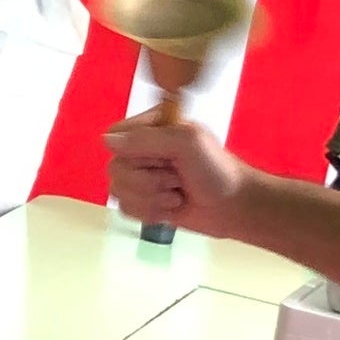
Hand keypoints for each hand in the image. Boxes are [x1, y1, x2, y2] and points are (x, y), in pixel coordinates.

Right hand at [103, 109, 257, 239]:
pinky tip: (171, 208)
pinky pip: (126, 209)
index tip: (161, 157)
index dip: (133, 153)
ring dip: (151, 199)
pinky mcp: (143, 201)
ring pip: (118, 191)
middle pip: (114, 168)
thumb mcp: (187, 142)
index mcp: (151, 126)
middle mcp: (142, 150)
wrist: (233, 207)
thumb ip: (147, 138)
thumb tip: (106, 141)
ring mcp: (141, 177)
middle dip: (147, 181)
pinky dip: (150, 213)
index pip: (115, 136)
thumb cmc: (216, 170)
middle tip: (176, 179)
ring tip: (177, 195)